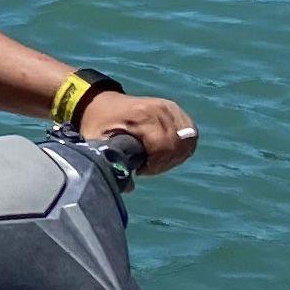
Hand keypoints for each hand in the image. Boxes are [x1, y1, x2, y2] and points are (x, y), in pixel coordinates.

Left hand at [81, 89, 196, 173]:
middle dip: (165, 163)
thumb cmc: (99, 124)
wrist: (102, 102)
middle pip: (178, 144)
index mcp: (140, 115)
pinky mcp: (175, 110)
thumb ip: (113, 161)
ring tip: (156, 160)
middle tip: (148, 167)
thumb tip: (129, 187)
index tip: (140, 169)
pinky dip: (182, 147)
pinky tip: (166, 153)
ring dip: (175, 156)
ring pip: (188, 140)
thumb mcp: (98, 141)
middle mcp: (159, 109)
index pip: (164, 145)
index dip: (156, 164)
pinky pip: (191, 133)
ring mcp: (170, 107)